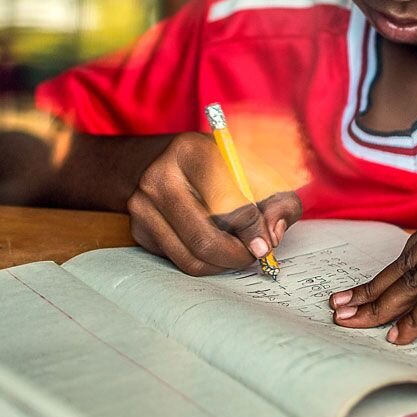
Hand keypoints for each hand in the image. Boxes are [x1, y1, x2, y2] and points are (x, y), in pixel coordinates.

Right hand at [127, 131, 301, 274]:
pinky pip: (179, 261)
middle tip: (255, 253)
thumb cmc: (216, 163)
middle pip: (204, 239)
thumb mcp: (253, 167)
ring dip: (223, 263)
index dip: (252, 228)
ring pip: (191, 258)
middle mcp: (160, 179)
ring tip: (238, 250)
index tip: (267, 241)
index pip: (226, 203)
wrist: (162, 159)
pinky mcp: (138, 230)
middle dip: (238, 255)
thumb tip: (273, 236)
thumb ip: (277, 197)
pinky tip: (216, 244)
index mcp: (192, 152)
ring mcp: (143, 207)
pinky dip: (205, 262)